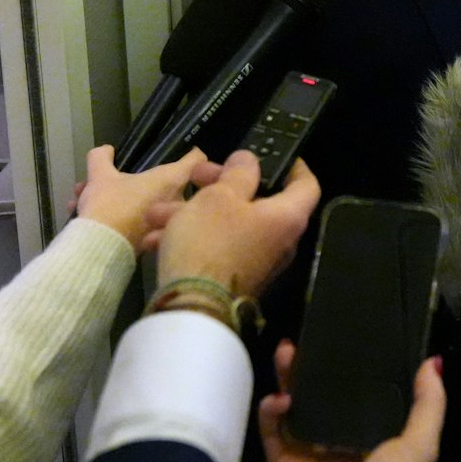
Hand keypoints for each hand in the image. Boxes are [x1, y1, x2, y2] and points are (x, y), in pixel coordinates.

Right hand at [74, 145, 209, 251]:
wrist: (101, 249)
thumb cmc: (109, 205)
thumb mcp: (100, 176)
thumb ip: (102, 157)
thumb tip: (107, 150)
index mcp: (171, 180)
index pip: (197, 159)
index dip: (191, 151)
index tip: (181, 150)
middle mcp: (177, 202)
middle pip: (165, 183)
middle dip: (135, 178)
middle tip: (112, 176)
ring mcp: (167, 223)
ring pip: (144, 202)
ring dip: (117, 195)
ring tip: (86, 194)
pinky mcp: (152, 240)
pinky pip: (138, 219)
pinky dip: (116, 214)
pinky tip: (85, 211)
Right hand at [154, 151, 319, 297]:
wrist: (192, 308)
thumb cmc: (211, 242)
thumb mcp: (220, 196)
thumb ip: (238, 173)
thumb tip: (250, 161)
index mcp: (286, 217)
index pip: (306, 184)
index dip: (293, 165)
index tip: (272, 153)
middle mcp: (278, 241)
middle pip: (256, 201)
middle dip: (220, 185)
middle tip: (196, 175)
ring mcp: (255, 262)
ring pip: (227, 225)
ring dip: (193, 213)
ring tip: (157, 211)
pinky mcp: (231, 278)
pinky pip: (215, 249)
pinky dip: (189, 239)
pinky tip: (154, 238)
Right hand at [259, 340, 444, 461]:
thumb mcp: (419, 449)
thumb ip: (428, 406)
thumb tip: (433, 362)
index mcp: (384, 441)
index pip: (371, 394)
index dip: (362, 367)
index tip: (354, 333)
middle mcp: (349, 444)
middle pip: (332, 396)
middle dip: (321, 368)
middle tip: (309, 337)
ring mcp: (314, 455)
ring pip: (300, 407)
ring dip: (293, 380)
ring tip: (287, 351)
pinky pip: (274, 432)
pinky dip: (271, 412)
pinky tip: (276, 397)